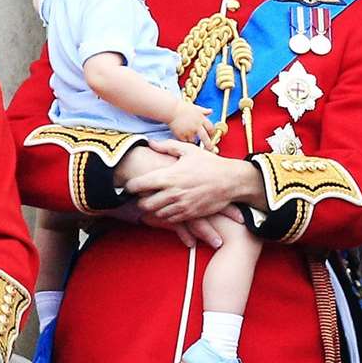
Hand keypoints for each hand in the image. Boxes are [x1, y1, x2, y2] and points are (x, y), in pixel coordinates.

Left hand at [126, 140, 257, 224]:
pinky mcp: (189, 214)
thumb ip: (167, 146)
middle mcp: (173, 193)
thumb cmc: (210, 164)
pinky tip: (169, 207)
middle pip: (144, 204)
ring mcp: (181, 206)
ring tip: (156, 201)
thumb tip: (151, 143)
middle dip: (140, 200)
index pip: (139, 185)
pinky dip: (166, 215)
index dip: (130, 186)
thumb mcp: (189, 150)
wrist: (231, 181)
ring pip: (156, 213)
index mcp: (169, 176)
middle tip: (142, 195)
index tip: (130, 184)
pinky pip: (170, 219)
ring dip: (153, 209)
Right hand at [168, 101, 215, 148]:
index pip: (211, 128)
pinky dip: (185, 141)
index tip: (211, 136)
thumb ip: (204, 111)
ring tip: (190, 139)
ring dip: (193, 141)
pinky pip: (185, 141)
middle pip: (205, 138)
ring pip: (194, 141)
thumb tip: (211, 111)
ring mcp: (189, 131)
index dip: (212, 133)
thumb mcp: (195, 108)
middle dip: (209, 145)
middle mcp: (196, 126)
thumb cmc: (182, 108)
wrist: (171, 110)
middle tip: (210, 149)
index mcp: (201, 119)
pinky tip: (183, 138)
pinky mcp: (181, 135)